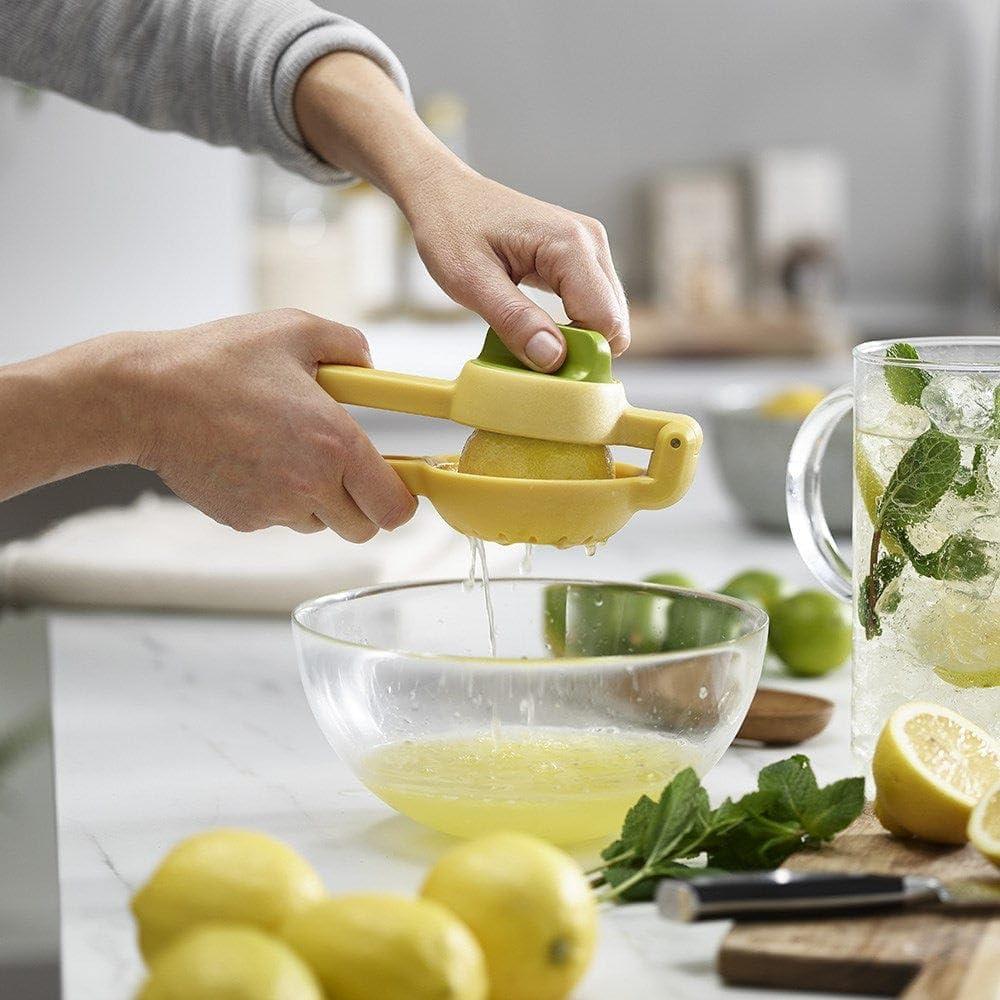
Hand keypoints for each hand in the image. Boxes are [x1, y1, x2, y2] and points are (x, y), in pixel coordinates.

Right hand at [128, 310, 416, 539]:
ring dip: (320, 501)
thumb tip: (372, 366)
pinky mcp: (244, 520)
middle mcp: (310, 486)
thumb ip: (348, 345)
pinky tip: (257, 459)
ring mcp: (274, 509)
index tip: (397, 482)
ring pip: (322, 524)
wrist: (145, 398)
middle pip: (364, 528)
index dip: (402, 499)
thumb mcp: (293, 330)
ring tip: (290, 451)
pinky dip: (279, 499)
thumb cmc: (217, 362)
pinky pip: (280, 519)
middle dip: (364, 505)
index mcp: (335, 445)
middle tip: (348, 468)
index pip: (395, 508)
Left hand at [294, 53, 627, 371]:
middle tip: (528, 354)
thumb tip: (553, 359)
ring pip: (605, 319)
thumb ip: (513, 320)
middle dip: (577, 351)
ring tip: (526, 336)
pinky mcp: (582, 259)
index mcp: (570, 244)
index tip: (540, 371)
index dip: (580, 357)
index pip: (605, 322)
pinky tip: (535, 325)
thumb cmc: (451, 228)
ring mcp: (591, 249)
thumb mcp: (470, 281)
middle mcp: (591, 242)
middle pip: (612, 323)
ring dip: (571, 340)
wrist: (443, 193)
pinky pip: (592, 308)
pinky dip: (568, 327)